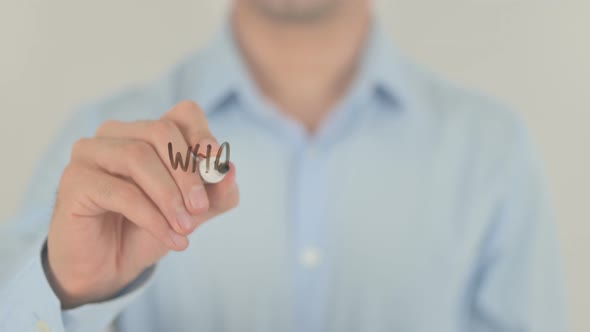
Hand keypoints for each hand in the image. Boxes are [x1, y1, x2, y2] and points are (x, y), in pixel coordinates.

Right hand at [45, 101, 238, 307]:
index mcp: (148, 133)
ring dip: (169, 196)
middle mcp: (117, 134)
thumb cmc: (149, 229)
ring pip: (138, 157)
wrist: (110, 267)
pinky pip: (120, 192)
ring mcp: (91, 152)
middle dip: (187, 172)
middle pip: (161, 131)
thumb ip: (216, 193)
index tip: (216, 160)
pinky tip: (172, 239)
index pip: (183, 113)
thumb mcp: (192, 212)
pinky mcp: (75, 180)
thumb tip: (231, 171)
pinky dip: (152, 217)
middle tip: (201, 208)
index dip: (202, 133)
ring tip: (186, 228)